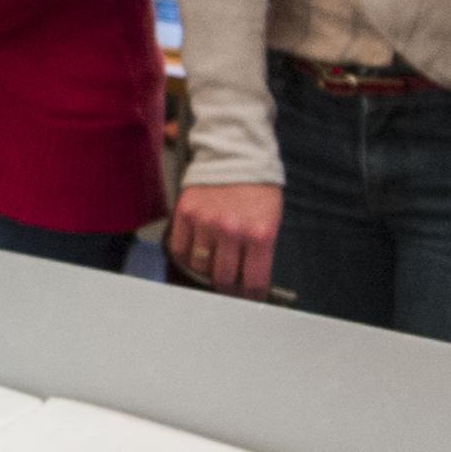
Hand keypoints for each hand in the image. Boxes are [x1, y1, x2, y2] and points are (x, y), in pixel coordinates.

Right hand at [166, 180, 281, 294]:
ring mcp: (206, 223)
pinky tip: (195, 250)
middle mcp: (232, 231)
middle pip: (223, 279)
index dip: (250, 295)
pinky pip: (180, 249)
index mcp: (260, 234)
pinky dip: (186, 254)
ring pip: (200, 267)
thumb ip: (260, 250)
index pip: (253, 281)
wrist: (236, 154)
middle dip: (227, 284)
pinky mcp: (185, 214)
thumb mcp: (271, 219)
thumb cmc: (257, 188)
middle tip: (227, 281)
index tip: (247, 297)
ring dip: (206, 268)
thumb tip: (248, 279)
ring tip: (211, 260)